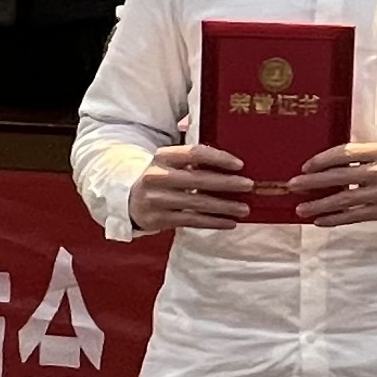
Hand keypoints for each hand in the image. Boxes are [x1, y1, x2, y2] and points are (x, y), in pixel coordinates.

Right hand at [129, 142, 254, 232]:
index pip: (193, 153)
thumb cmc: (159, 177)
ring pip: (197, 203)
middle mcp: (157, 176)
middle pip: (198, 179)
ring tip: (245, 209)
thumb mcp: (168, 162)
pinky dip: (213, 222)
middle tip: (249, 185)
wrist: (127, 199)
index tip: (239, 164)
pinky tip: (230, 222)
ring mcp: (157, 199)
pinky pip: (192, 221)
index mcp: (162, 156)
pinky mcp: (159, 219)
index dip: (218, 158)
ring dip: (224, 207)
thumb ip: (192, 159)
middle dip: (227, 183)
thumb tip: (230, 161)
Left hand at [288, 141, 376, 225]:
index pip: (345, 153)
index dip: (322, 160)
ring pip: (345, 200)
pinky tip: (320, 220)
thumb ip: (359, 155)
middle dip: (313, 181)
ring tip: (300, 208)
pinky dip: (335, 219)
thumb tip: (324, 162)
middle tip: (293, 185)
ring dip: (319, 205)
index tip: (305, 166)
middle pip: (341, 177)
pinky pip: (354, 216)